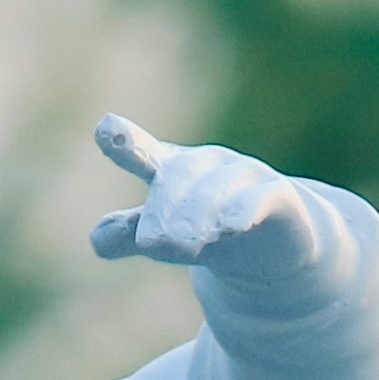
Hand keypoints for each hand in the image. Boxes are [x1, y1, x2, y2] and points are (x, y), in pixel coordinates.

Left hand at [87, 114, 317, 276]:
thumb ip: (130, 235)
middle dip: (164, 207)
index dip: (125, 142)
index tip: (105, 129)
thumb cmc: (214, 233)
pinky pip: (263, 198)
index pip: (144, 155)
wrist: (280, 250)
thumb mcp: (166, 235)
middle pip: (179, 178)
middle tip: (151, 244)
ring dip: (197, 216)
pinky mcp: (281, 199)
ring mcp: (246, 179)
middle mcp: (209, 167)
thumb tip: (97, 240)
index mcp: (175, 173)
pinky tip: (233, 225)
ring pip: (217, 191)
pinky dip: (246, 209)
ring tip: (181, 246)